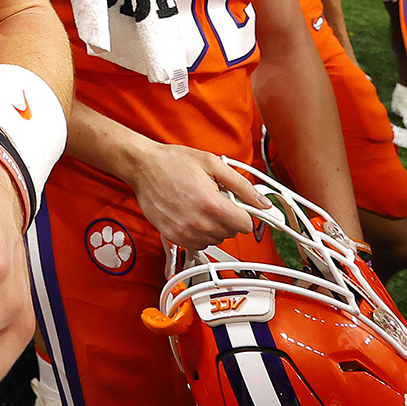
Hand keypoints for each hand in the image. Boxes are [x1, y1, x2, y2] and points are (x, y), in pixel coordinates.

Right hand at [114, 139, 265, 252]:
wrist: (143, 167)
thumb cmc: (173, 162)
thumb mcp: (213, 164)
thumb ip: (242, 185)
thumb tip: (263, 202)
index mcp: (213, 205)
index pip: (245, 225)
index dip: (243, 213)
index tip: (236, 205)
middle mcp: (200, 223)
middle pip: (231, 233)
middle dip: (228, 217)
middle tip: (214, 199)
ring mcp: (185, 232)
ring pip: (215, 239)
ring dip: (213, 226)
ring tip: (200, 205)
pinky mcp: (174, 237)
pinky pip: (198, 243)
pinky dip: (199, 232)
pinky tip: (191, 215)